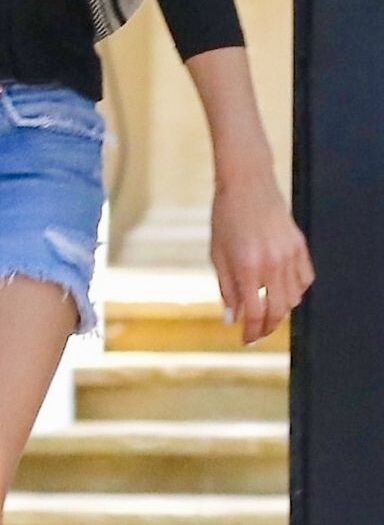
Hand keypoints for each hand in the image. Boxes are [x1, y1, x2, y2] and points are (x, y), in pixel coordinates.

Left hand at [210, 166, 314, 344]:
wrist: (247, 184)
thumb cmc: (226, 216)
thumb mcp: (218, 253)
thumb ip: (226, 288)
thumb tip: (232, 319)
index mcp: (247, 266)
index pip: (255, 313)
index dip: (251, 332)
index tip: (246, 340)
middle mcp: (272, 264)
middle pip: (277, 311)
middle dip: (266, 328)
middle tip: (257, 333)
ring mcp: (289, 255)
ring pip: (293, 298)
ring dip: (280, 311)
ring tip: (266, 311)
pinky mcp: (300, 246)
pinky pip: (305, 280)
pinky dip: (296, 291)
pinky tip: (282, 292)